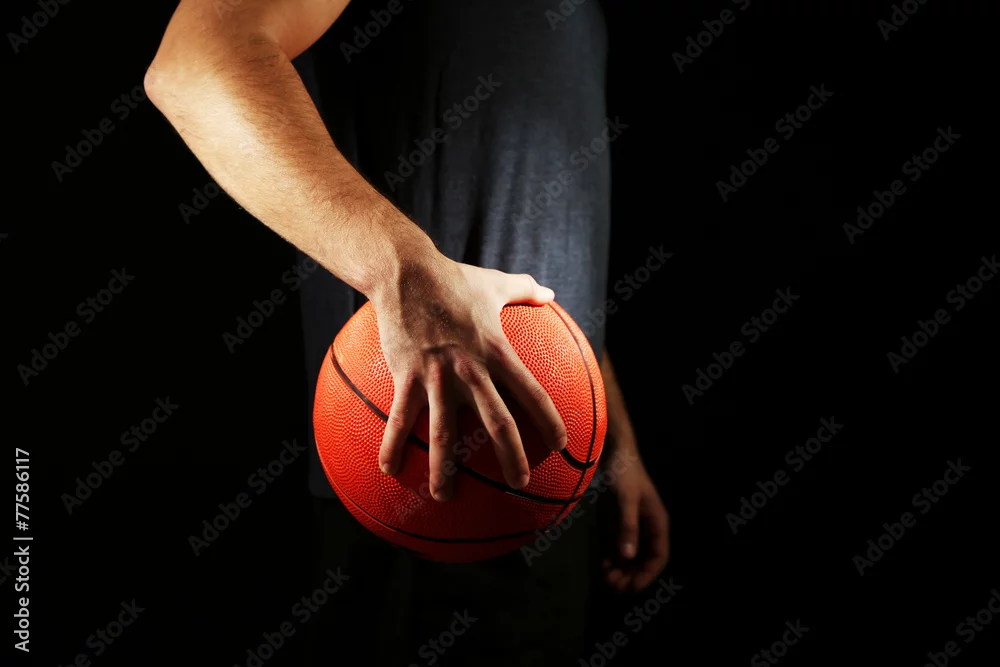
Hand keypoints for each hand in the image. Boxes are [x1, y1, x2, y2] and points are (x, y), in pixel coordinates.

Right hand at [371, 251, 567, 500]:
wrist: (406, 272)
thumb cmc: (452, 278)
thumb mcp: (494, 282)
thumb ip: (525, 289)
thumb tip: (550, 293)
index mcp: (496, 350)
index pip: (532, 392)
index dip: (548, 420)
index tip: (560, 444)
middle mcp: (471, 369)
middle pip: (497, 422)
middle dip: (512, 457)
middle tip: (521, 484)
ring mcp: (437, 376)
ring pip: (445, 432)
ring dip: (445, 469)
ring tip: (445, 498)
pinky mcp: (407, 376)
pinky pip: (400, 418)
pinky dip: (393, 445)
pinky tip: (388, 469)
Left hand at [603, 445, 669, 592]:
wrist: (613, 452)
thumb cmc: (623, 473)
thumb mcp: (625, 500)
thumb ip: (627, 527)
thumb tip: (628, 557)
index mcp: (657, 523)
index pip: (658, 557)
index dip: (647, 575)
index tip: (630, 588)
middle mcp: (648, 527)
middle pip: (645, 560)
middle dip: (632, 576)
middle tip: (613, 588)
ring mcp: (634, 525)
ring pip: (632, 556)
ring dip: (622, 570)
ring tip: (607, 581)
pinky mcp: (620, 521)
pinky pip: (620, 546)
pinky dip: (613, 558)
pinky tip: (603, 566)